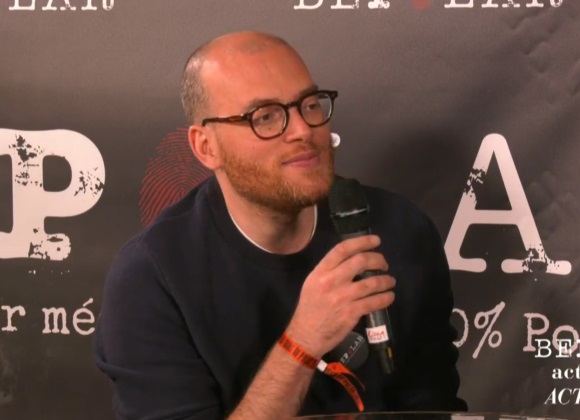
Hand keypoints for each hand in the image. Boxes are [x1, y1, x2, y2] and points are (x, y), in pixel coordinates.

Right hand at [286, 235, 395, 357]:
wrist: (306, 335)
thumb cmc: (310, 308)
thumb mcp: (313, 283)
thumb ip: (330, 271)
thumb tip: (352, 260)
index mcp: (321, 272)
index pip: (343, 249)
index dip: (362, 242)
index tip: (375, 241)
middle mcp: (332, 281)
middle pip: (361, 261)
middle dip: (378, 260)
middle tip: (384, 264)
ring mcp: (342, 297)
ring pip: (371, 282)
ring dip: (385, 280)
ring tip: (390, 281)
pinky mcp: (351, 313)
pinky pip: (374, 302)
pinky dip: (385, 298)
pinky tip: (389, 296)